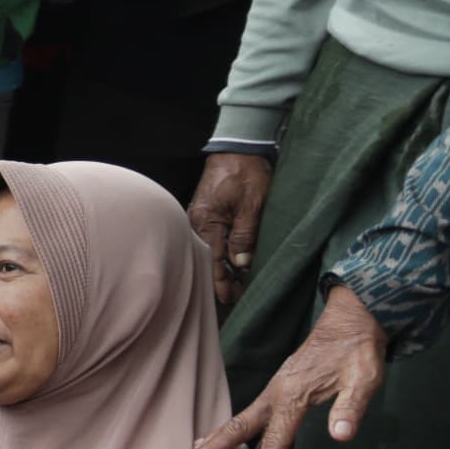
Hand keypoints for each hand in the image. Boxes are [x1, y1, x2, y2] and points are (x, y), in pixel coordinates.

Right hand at [184, 283, 387, 448]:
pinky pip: (249, 411)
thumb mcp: (365, 378)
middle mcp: (277, 392)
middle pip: (240, 424)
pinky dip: (231, 425)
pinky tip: (224, 432)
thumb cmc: (359, 350)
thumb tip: (341, 436)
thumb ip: (351, 407)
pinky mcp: (279, 386)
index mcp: (295, 394)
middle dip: (215, 445)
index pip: (277, 437)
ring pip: (240, 417)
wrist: (352, 318)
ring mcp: (275, 388)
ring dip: (218, 436)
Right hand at [186, 150, 271, 304]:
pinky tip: (224, 262)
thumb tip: (241, 263)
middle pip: (207, 258)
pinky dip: (215, 253)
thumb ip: (245, 234)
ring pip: (207, 250)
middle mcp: (196, 222)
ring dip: (218, 267)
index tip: (228, 299)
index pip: (214, 259)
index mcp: (207, 221)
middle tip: (230, 300)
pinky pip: (208, 239)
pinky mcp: (202, 213)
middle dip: (219, 279)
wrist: (236, 149)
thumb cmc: (246, 173)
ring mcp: (197, 217)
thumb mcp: (253, 203)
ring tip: (229, 285)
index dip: (222, 281)